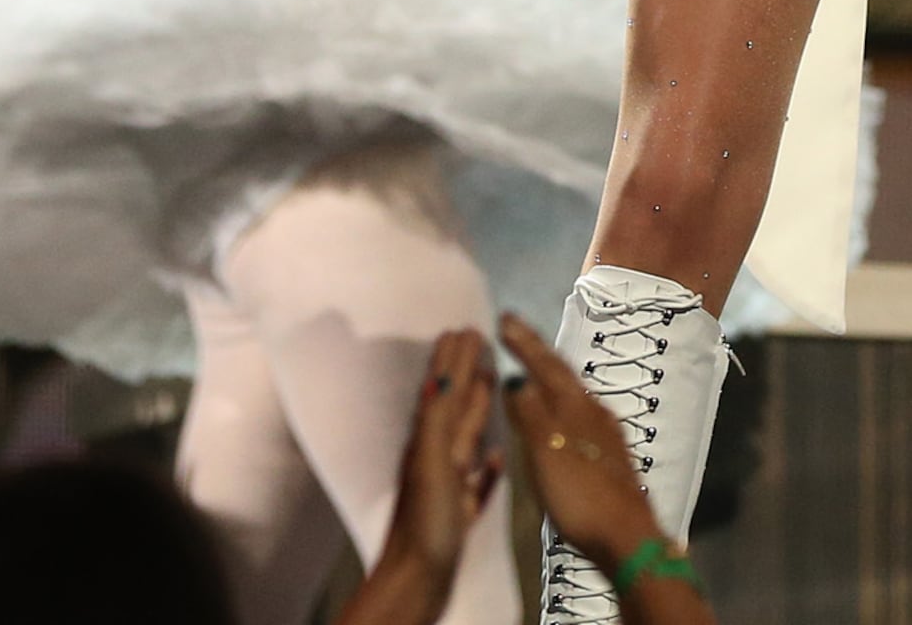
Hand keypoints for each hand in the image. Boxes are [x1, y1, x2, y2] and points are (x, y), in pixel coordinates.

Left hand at [351, 331, 502, 624]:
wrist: (415, 582)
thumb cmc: (425, 523)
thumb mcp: (433, 462)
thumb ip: (440, 418)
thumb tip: (446, 369)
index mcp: (428, 443)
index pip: (443, 390)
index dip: (453, 360)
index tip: (466, 328)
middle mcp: (434, 460)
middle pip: (452, 408)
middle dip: (464, 375)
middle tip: (479, 342)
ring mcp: (446, 489)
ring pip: (463, 440)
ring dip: (476, 411)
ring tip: (489, 384)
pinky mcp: (457, 517)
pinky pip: (475, 483)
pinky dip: (487, 468)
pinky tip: (496, 460)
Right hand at [497, 311, 665, 575]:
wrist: (626, 537)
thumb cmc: (580, 495)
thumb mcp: (546, 452)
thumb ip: (530, 413)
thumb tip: (515, 375)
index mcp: (577, 407)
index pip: (547, 364)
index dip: (524, 342)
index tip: (504, 317)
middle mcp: (595, 412)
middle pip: (561, 374)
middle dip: (536, 351)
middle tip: (513, 329)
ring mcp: (606, 435)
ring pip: (571, 394)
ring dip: (548, 376)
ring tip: (531, 365)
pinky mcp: (609, 458)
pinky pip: (578, 416)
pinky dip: (559, 405)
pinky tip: (558, 417)